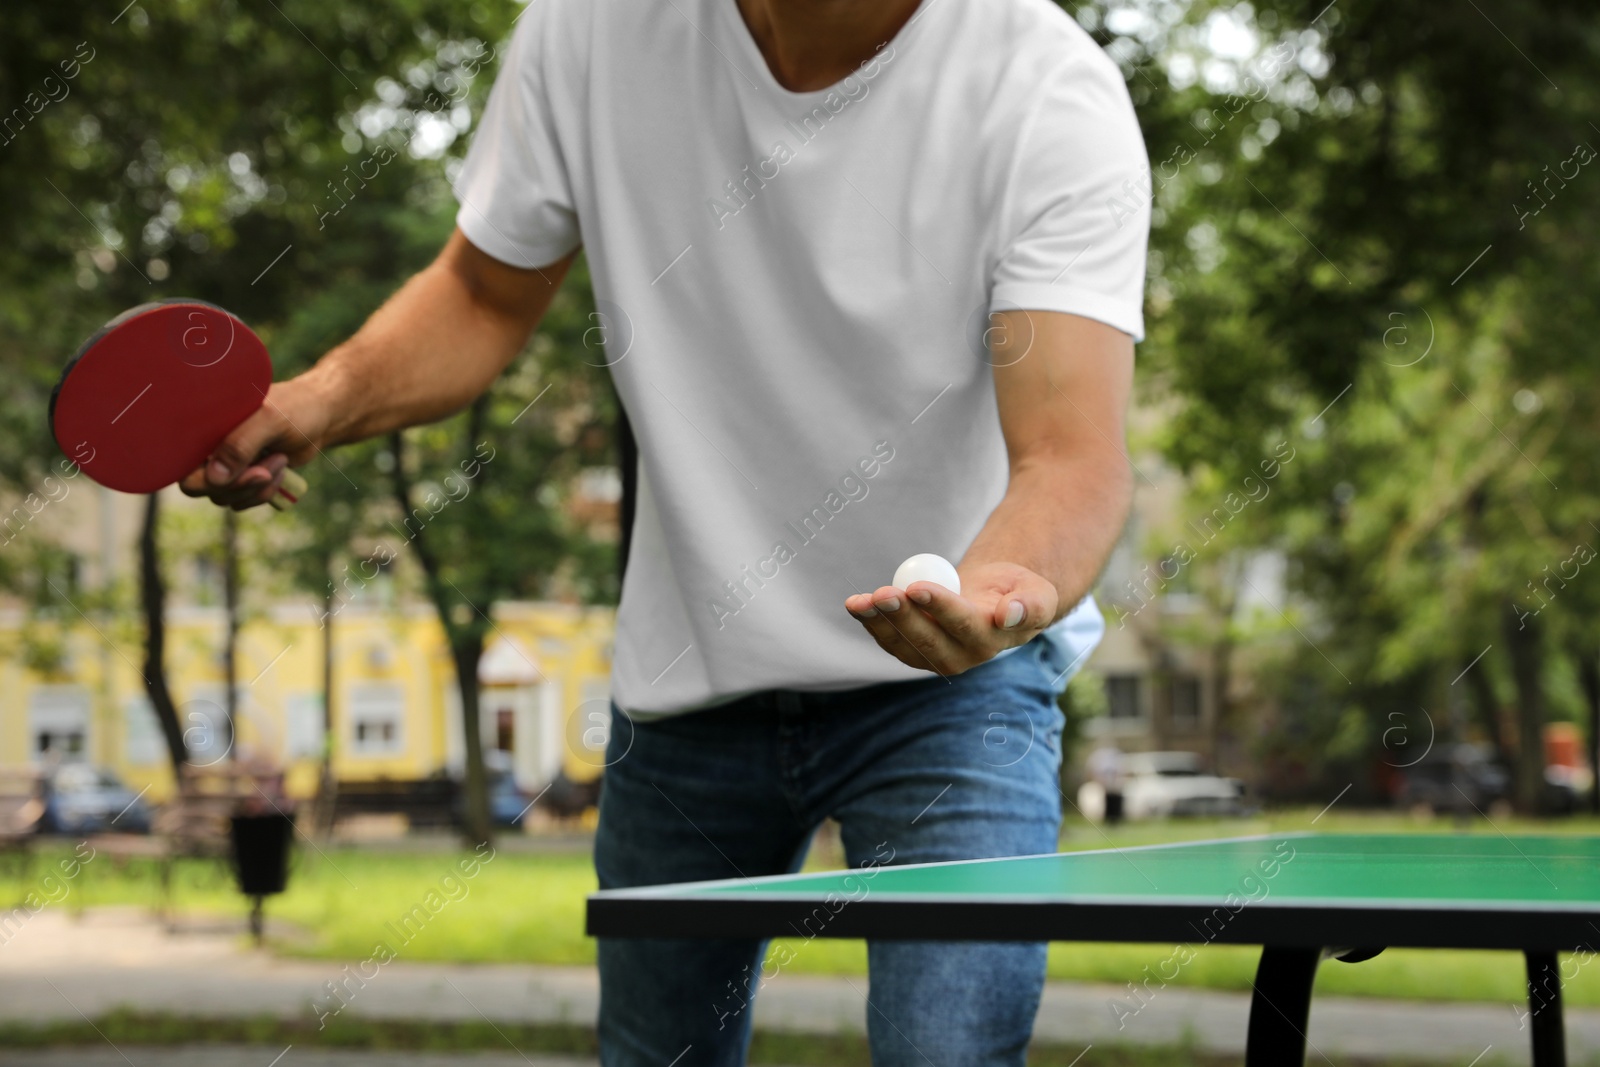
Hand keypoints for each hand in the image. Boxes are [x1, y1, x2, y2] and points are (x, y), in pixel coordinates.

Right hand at [179, 377, 326, 509]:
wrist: (319, 417)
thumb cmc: (294, 408)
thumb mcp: (270, 420)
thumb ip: (241, 445)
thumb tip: (214, 478)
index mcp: (203, 426)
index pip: (180, 461)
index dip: (205, 475)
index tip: (247, 467)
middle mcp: (207, 447)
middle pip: (199, 487)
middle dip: (237, 484)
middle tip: (265, 471)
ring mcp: (224, 465)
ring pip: (223, 497)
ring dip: (256, 487)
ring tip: (279, 459)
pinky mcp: (242, 479)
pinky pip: (242, 501)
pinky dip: (264, 492)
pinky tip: (280, 469)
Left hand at [844, 561, 1058, 675]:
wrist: (996, 602)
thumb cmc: (1018, 593)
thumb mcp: (1037, 594)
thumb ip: (1031, 605)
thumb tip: (1009, 615)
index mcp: (990, 639)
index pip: (962, 623)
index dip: (940, 606)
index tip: (917, 587)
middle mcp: (961, 656)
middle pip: (926, 638)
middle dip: (901, 616)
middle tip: (882, 593)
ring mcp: (933, 657)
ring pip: (902, 643)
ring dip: (878, 621)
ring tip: (858, 601)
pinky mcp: (913, 651)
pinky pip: (889, 639)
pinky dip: (871, 621)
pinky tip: (858, 605)